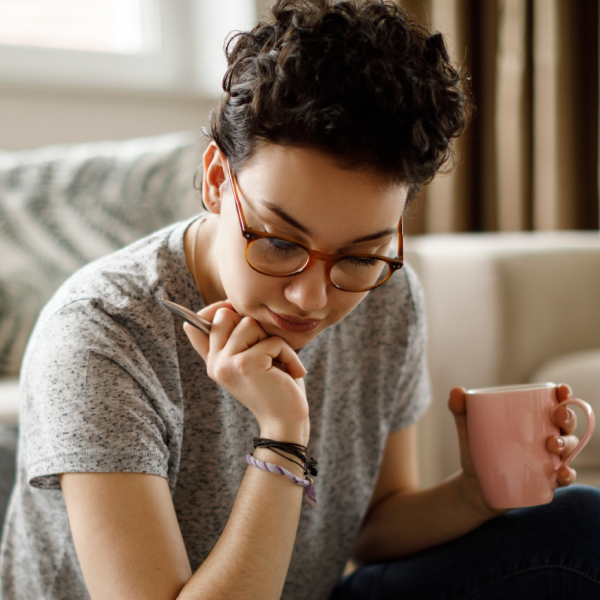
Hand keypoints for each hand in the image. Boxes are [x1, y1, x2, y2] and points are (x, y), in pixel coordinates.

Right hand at [183, 301, 309, 444]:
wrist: (286, 422)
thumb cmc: (275, 387)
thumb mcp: (249, 361)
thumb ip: (230, 341)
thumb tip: (202, 316)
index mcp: (213, 361)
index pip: (197, 325)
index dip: (217, 310)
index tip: (233, 310)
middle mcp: (214, 363)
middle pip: (226, 315)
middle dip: (253, 326)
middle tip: (266, 350)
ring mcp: (227, 364)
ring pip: (249, 323)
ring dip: (273, 341)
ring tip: (279, 363)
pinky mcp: (245, 364)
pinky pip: (272, 340)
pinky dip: (288, 354)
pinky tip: (291, 373)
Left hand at [448, 384, 579, 517]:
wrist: (473, 485)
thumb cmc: (477, 450)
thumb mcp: (468, 429)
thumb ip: (461, 409)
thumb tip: (456, 391)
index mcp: (531, 418)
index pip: (553, 402)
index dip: (563, 394)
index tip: (561, 390)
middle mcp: (546, 435)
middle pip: (566, 422)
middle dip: (567, 416)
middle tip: (556, 416)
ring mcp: (549, 458)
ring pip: (569, 447)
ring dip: (566, 443)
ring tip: (551, 444)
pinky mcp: (547, 480)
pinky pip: (565, 477)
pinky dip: (567, 475)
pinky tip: (561, 473)